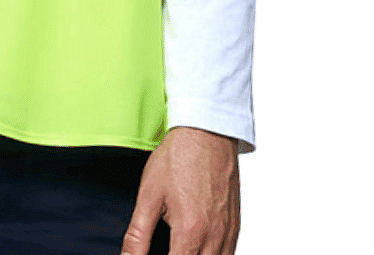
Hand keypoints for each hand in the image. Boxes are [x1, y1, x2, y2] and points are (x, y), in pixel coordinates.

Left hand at [121, 126, 240, 253]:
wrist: (207, 131)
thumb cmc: (179, 157)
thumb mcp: (149, 194)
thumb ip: (137, 234)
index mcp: (191, 233)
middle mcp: (215, 238)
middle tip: (167, 248)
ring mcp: (229, 233)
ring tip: (180, 248)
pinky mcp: (236, 225)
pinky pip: (229, 254)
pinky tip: (199, 248)